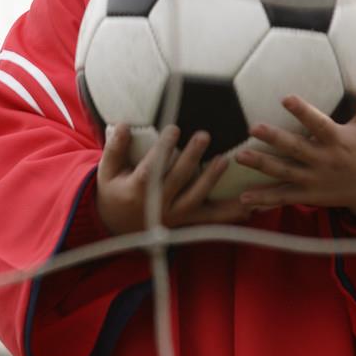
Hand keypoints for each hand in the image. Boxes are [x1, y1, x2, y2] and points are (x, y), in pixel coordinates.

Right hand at [96, 123, 249, 235]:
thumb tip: (123, 125)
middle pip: (178, 179)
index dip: (164, 148)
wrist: (116, 231)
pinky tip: (248, 205)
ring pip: (196, 198)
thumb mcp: (106, 172)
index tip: (174, 129)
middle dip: (192, 157)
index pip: (152, 167)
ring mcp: (174, 217)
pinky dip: (229, 214)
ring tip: (224, 160)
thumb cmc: (112, 194)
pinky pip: (210, 220)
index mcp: (137, 191)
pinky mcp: (186, 223)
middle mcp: (158, 205)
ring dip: (211, 179)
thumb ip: (115, 149)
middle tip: (204, 135)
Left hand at [234, 74, 355, 219]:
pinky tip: (243, 198)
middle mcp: (325, 161)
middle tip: (254, 128)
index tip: (286, 98)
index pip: (319, 125)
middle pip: (296, 149)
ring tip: (239, 157)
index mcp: (339, 141)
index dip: (303, 112)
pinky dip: (265, 199)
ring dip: (262, 165)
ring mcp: (315, 180)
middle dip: (275, 139)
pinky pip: (285, 197)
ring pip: (285, 172)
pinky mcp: (310, 196)